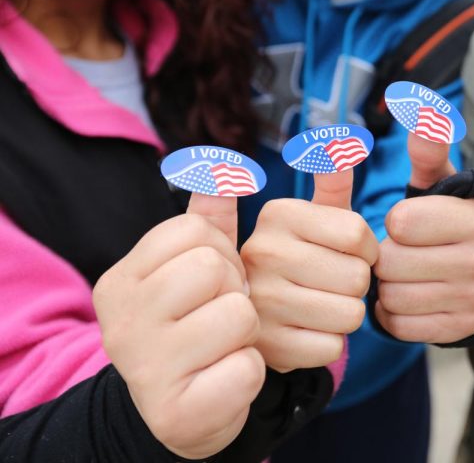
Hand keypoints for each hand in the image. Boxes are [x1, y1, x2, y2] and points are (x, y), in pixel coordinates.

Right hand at [93, 194, 263, 459]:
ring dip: (246, 333)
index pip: (193, 232)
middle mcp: (123, 320)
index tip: (212, 282)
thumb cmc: (192, 327)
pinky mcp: (178, 410)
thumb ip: (205, 220)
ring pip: (238, 315)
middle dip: (235, 291)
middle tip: (221, 316)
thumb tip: (222, 163)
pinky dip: (249, 372)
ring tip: (223, 346)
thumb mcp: (190, 270)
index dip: (221, 254)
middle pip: (213, 267)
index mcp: (122, 279)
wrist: (180, 411)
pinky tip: (225, 377)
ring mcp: (145, 367)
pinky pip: (248, 368)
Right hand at [241, 169, 376, 371]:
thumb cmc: (300, 260)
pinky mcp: (268, 347)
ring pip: (350, 315)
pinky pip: (333, 346)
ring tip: (319, 306)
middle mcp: (262, 253)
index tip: (347, 254)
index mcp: (278, 215)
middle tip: (330, 284)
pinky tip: (307, 332)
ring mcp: (261, 302)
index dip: (366, 250)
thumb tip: (344, 142)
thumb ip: (331, 182)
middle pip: (358, 278)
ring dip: (345, 315)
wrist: (252, 316)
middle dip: (355, 285)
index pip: (359, 235)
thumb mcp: (312, 218)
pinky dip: (328, 343)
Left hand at [374, 134, 473, 342]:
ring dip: (387, 287)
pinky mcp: (462, 329)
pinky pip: (401, 326)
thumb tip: (423, 110)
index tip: (406, 222)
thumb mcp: (439, 181)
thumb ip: (427, 147)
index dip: (394, 222)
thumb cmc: (446, 218)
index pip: (402, 222)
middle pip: (392, 264)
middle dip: (385, 256)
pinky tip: (408, 296)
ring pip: (394, 297)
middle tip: (400, 251)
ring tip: (403, 273)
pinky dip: (393, 314)